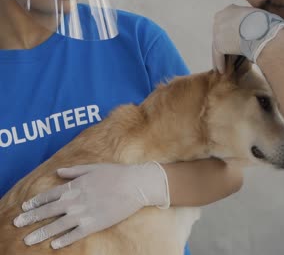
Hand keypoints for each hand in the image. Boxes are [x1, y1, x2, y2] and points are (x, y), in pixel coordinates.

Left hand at [13, 162, 168, 248]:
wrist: (135, 184)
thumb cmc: (117, 173)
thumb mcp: (94, 168)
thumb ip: (74, 171)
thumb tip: (58, 172)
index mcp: (75, 186)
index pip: (50, 195)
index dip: (36, 201)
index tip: (25, 207)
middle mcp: (76, 200)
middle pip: (48, 211)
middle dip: (31, 218)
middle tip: (17, 224)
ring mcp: (84, 213)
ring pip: (58, 225)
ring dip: (41, 232)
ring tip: (28, 240)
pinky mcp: (94, 224)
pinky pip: (76, 234)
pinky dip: (64, 240)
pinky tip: (55, 245)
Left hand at [212, 4, 258, 73]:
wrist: (263, 32)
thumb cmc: (266, 24)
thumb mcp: (257, 15)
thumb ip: (249, 20)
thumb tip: (254, 29)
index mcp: (230, 9)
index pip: (226, 23)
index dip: (229, 33)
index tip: (230, 41)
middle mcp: (220, 18)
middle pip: (220, 34)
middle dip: (223, 45)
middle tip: (225, 55)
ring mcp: (218, 31)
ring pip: (217, 46)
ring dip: (220, 57)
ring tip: (222, 66)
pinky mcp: (218, 44)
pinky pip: (218, 56)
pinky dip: (220, 64)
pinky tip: (222, 71)